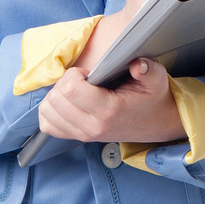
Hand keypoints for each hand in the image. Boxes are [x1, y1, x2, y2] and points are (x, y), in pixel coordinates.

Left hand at [38, 57, 183, 144]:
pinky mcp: (78, 138)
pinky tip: (68, 101)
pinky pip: (48, 125)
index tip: (88, 73)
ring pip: (47, 112)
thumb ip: (148, 69)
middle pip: (55, 100)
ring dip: (55, 95)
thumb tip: (137, 65)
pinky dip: (51, 110)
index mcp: (108, 111)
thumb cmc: (152, 98)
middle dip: (64, 82)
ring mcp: (83, 135)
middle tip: (81, 80)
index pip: (70, 90)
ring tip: (75, 90)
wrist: (157, 123)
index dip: (74, 74)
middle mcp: (92, 126)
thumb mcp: (156, 79)